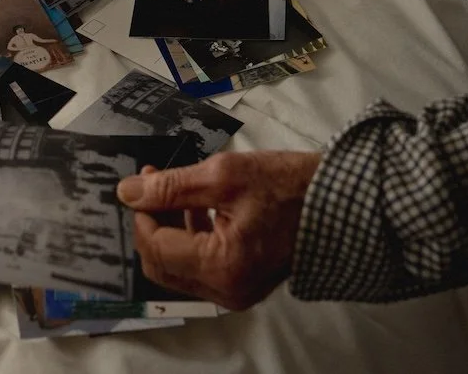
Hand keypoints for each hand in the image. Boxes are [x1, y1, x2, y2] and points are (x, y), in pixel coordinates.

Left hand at [118, 149, 321, 310]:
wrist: (338, 203)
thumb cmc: (289, 187)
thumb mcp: (224, 175)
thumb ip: (171, 186)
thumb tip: (128, 191)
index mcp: (222, 266)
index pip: (157, 248)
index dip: (142, 215)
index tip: (141, 183)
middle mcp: (227, 290)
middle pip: (163, 266)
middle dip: (151, 225)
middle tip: (150, 186)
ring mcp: (237, 292)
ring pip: (179, 269)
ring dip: (168, 231)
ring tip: (170, 190)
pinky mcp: (245, 284)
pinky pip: (202, 269)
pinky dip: (191, 241)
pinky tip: (195, 209)